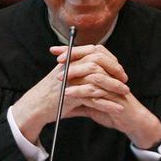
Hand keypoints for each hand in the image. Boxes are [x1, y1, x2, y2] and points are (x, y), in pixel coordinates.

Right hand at [11, 45, 129, 142]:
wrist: (35, 107)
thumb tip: (99, 69)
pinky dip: (108, 103)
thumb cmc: (51, 94)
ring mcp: (70, 79)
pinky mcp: (70, 94)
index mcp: (70, 60)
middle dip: (115, 70)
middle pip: (98, 60)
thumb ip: (79, 70)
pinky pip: (94, 97)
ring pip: (98, 78)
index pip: (95, 51)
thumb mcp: (65, 77)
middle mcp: (70, 66)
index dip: (110, 60)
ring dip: (114, 86)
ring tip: (125, 94)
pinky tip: (117, 109)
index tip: (119, 70)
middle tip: (125, 80)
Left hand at [56, 45, 160, 149]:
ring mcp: (113, 83)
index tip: (55, 51)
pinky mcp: (113, 95)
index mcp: (106, 70)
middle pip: (92, 56)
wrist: (130, 121)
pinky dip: (80, 90)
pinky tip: (68, 93)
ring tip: (59, 78)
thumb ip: (77, 99)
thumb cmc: (112, 110)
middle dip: (73, 57)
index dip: (72, 50)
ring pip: (93, 71)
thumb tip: (59, 100)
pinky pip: (95, 89)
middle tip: (58, 61)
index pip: (89, 52)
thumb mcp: (91, 102)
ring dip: (75, 73)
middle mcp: (110, 73)